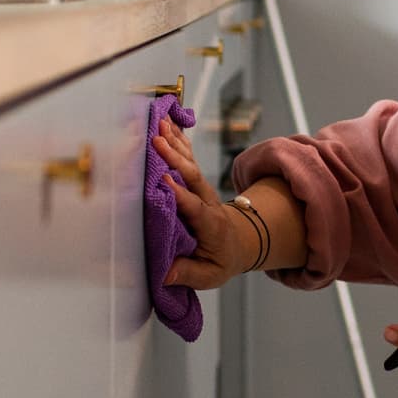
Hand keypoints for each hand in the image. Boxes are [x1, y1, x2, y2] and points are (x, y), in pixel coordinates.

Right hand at [152, 116, 257, 288]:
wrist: (241, 242)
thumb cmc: (221, 260)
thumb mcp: (210, 275)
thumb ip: (188, 273)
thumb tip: (166, 274)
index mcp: (211, 225)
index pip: (195, 207)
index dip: (180, 194)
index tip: (163, 181)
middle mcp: (208, 202)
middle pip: (192, 177)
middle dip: (175, 158)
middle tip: (157, 141)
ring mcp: (203, 189)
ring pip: (189, 164)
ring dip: (174, 142)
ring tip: (160, 122)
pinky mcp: (197, 182)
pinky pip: (187, 159)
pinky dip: (177, 140)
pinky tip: (166, 123)